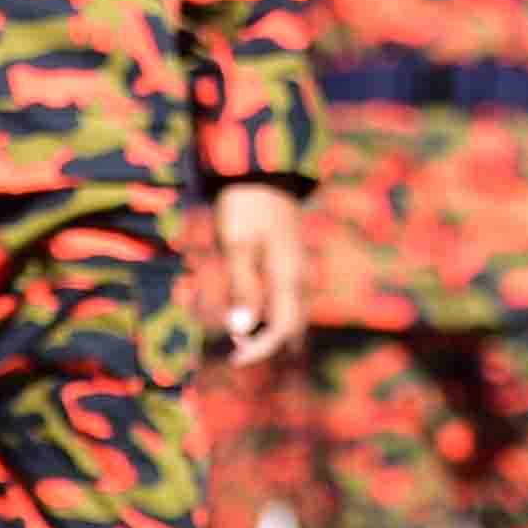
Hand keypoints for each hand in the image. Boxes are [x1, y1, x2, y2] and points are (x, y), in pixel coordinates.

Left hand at [211, 182, 308, 367]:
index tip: (234, 358)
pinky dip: (264, 305)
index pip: (281, 329)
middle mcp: (298, 276)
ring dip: (262, 323)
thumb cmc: (245, 206)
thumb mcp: (237, 245)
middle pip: (289, 324)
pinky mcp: (287, 259)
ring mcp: (295, 267)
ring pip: (287, 310)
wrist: (261, 169)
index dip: (259, 349)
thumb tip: (242, 330)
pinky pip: (282, 295)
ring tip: (230, 321)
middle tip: (232, 345)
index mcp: (288, 276)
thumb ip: (242, 287)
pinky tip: (242, 299)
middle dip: (262, 340)